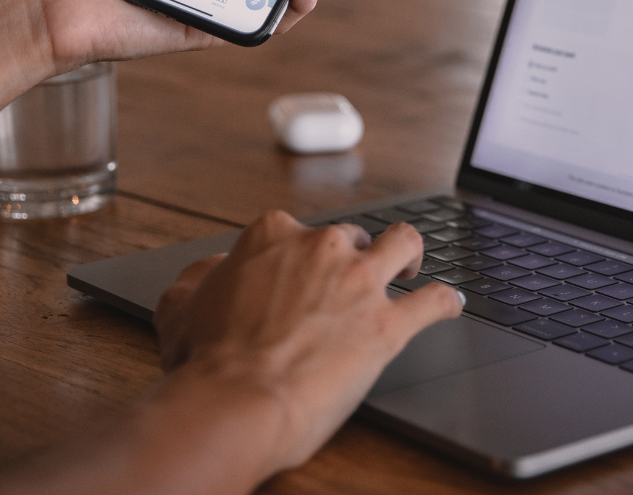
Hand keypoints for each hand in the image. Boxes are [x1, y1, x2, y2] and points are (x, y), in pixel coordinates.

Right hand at [153, 213, 462, 471]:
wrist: (235, 401)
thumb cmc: (206, 363)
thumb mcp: (181, 307)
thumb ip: (200, 279)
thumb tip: (211, 272)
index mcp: (273, 237)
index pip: (295, 231)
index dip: (298, 255)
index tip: (299, 273)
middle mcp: (322, 249)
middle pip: (351, 237)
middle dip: (352, 256)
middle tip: (348, 283)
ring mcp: (360, 283)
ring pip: (404, 245)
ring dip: (411, 254)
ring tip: (410, 268)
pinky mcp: (388, 325)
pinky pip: (433, 301)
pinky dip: (445, 301)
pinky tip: (450, 304)